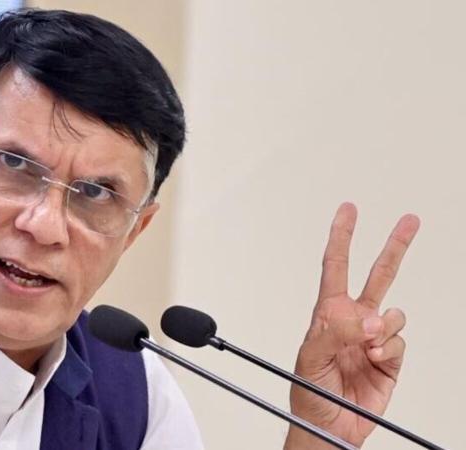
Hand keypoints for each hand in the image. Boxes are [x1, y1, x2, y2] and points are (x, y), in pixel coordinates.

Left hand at [285, 203, 419, 448]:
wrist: (329, 427)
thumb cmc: (308, 392)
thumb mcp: (309, 358)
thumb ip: (333, 332)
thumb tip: (362, 317)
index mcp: (328, 314)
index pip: (335, 266)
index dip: (341, 237)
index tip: (348, 210)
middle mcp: (353, 321)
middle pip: (378, 275)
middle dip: (394, 247)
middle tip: (409, 221)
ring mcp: (374, 339)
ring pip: (394, 313)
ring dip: (383, 326)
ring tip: (366, 344)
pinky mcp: (391, 359)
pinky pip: (400, 341)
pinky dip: (389, 348)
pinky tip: (375, 358)